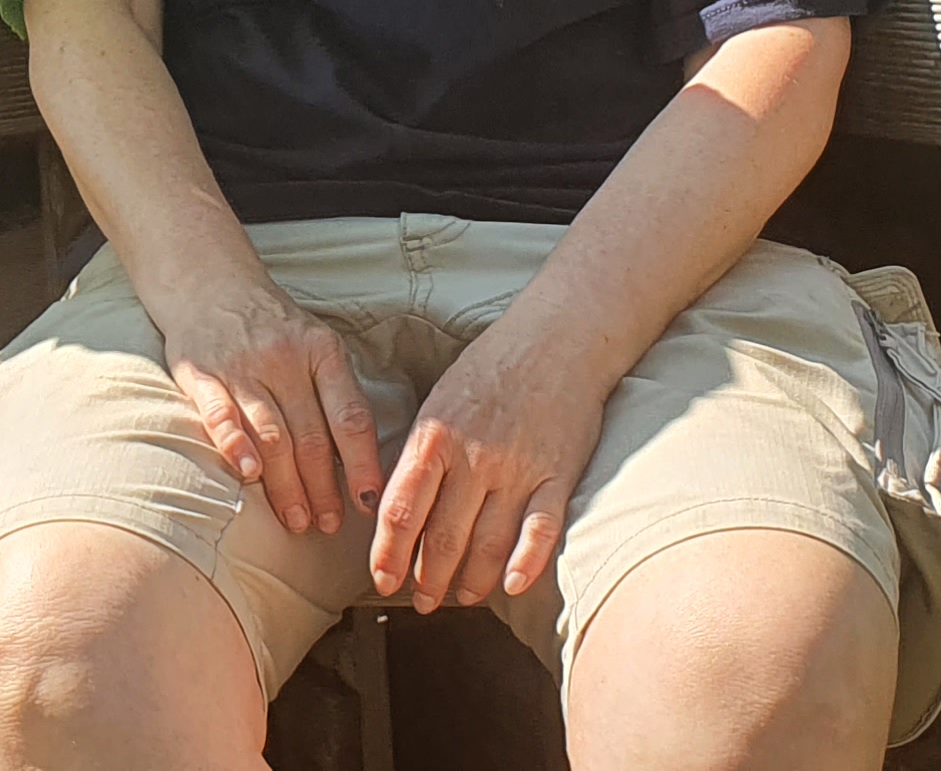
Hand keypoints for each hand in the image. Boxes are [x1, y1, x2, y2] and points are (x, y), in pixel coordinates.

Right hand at [152, 274, 382, 537]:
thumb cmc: (272, 326)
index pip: (350, 417)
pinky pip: (220, 415)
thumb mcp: (316, 344)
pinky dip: (235, 446)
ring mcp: (242, 367)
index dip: (362, 464)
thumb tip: (361, 462)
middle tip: (329, 524)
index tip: (370, 502)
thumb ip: (335, 393)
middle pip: (311, 436)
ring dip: (286, 484)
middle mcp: (285, 359)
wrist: (208, 283)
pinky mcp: (201, 374)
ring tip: (297, 519)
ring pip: (271, 434)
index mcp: (322, 352)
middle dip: (323, 487)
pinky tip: (249, 474)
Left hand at [370, 326, 610, 610]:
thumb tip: (395, 507)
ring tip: (461, 597)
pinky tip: (510, 585)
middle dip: (427, 578)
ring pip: (488, 542)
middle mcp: (474, 456)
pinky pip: (541, 530)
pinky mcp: (558, 475)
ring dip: (471, 580)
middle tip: (421, 601)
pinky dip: (525, 563)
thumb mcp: (439, 401)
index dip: (388, 553)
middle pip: (442, 536)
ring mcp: (518, 468)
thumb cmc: (490, 369)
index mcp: (435, 435)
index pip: (401, 509)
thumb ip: (420, 454)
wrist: (558, 339)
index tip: (382, 579)